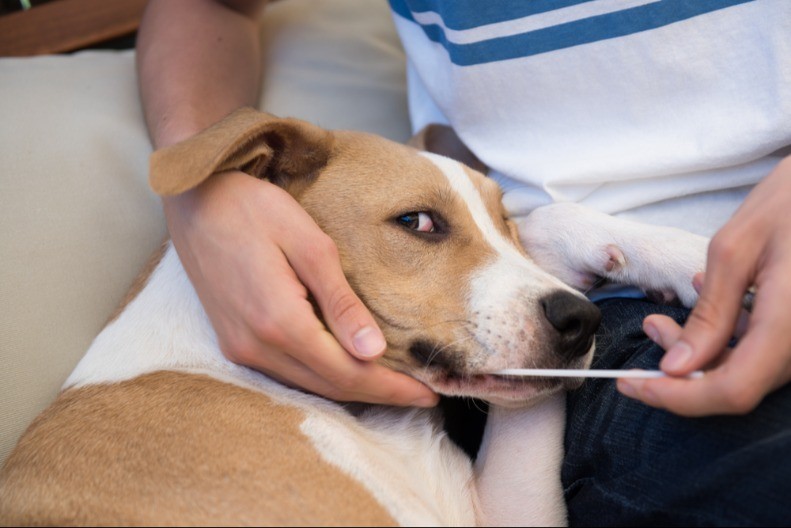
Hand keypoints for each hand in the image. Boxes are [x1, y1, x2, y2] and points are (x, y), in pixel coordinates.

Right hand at [164, 170, 437, 406]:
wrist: (195, 199)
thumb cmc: (254, 209)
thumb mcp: (309, 245)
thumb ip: (341, 302)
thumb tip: (373, 351)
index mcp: (278, 322)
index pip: (347, 372)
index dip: (390, 388)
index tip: (430, 393)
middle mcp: (256, 346)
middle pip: (330, 386)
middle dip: (379, 394)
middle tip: (422, 394)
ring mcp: (241, 347)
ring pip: (309, 384)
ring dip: (353, 388)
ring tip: (394, 385)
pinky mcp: (234, 340)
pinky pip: (288, 372)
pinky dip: (325, 376)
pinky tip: (349, 366)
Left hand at [618, 156, 790, 415]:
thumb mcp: (735, 249)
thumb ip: (709, 314)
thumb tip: (675, 368)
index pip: (732, 390)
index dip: (677, 398)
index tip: (632, 385)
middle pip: (738, 384)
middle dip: (680, 369)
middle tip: (650, 329)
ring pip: (749, 369)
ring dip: (699, 352)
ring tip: (664, 317)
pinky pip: (766, 350)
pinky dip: (727, 339)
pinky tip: (709, 301)